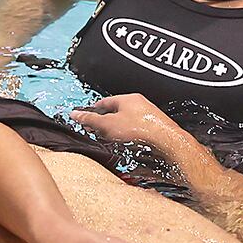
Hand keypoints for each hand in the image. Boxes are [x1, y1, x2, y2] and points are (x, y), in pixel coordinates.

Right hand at [71, 94, 196, 161]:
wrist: (166, 142)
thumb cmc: (139, 130)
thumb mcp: (108, 125)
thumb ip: (91, 120)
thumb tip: (75, 114)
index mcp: (128, 98)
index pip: (105, 101)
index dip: (94, 110)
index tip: (87, 116)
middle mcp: (140, 104)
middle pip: (117, 111)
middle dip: (106, 121)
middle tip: (97, 130)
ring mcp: (149, 116)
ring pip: (128, 121)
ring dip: (118, 129)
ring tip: (112, 140)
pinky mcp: (156, 128)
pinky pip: (138, 129)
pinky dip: (130, 135)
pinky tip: (128, 144)